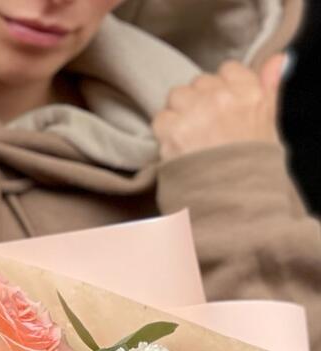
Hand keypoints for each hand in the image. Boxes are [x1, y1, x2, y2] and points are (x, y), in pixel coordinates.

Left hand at [153, 53, 284, 160]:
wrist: (233, 201)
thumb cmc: (252, 167)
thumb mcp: (269, 124)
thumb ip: (270, 87)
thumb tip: (278, 59)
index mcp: (250, 93)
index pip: (227, 69)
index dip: (219, 88)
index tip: (219, 107)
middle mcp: (223, 98)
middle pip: (198, 83)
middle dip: (197, 102)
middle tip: (202, 128)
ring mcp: (197, 113)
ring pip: (176, 96)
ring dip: (178, 114)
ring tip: (187, 139)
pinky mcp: (174, 132)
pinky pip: (161, 119)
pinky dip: (164, 134)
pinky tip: (176, 149)